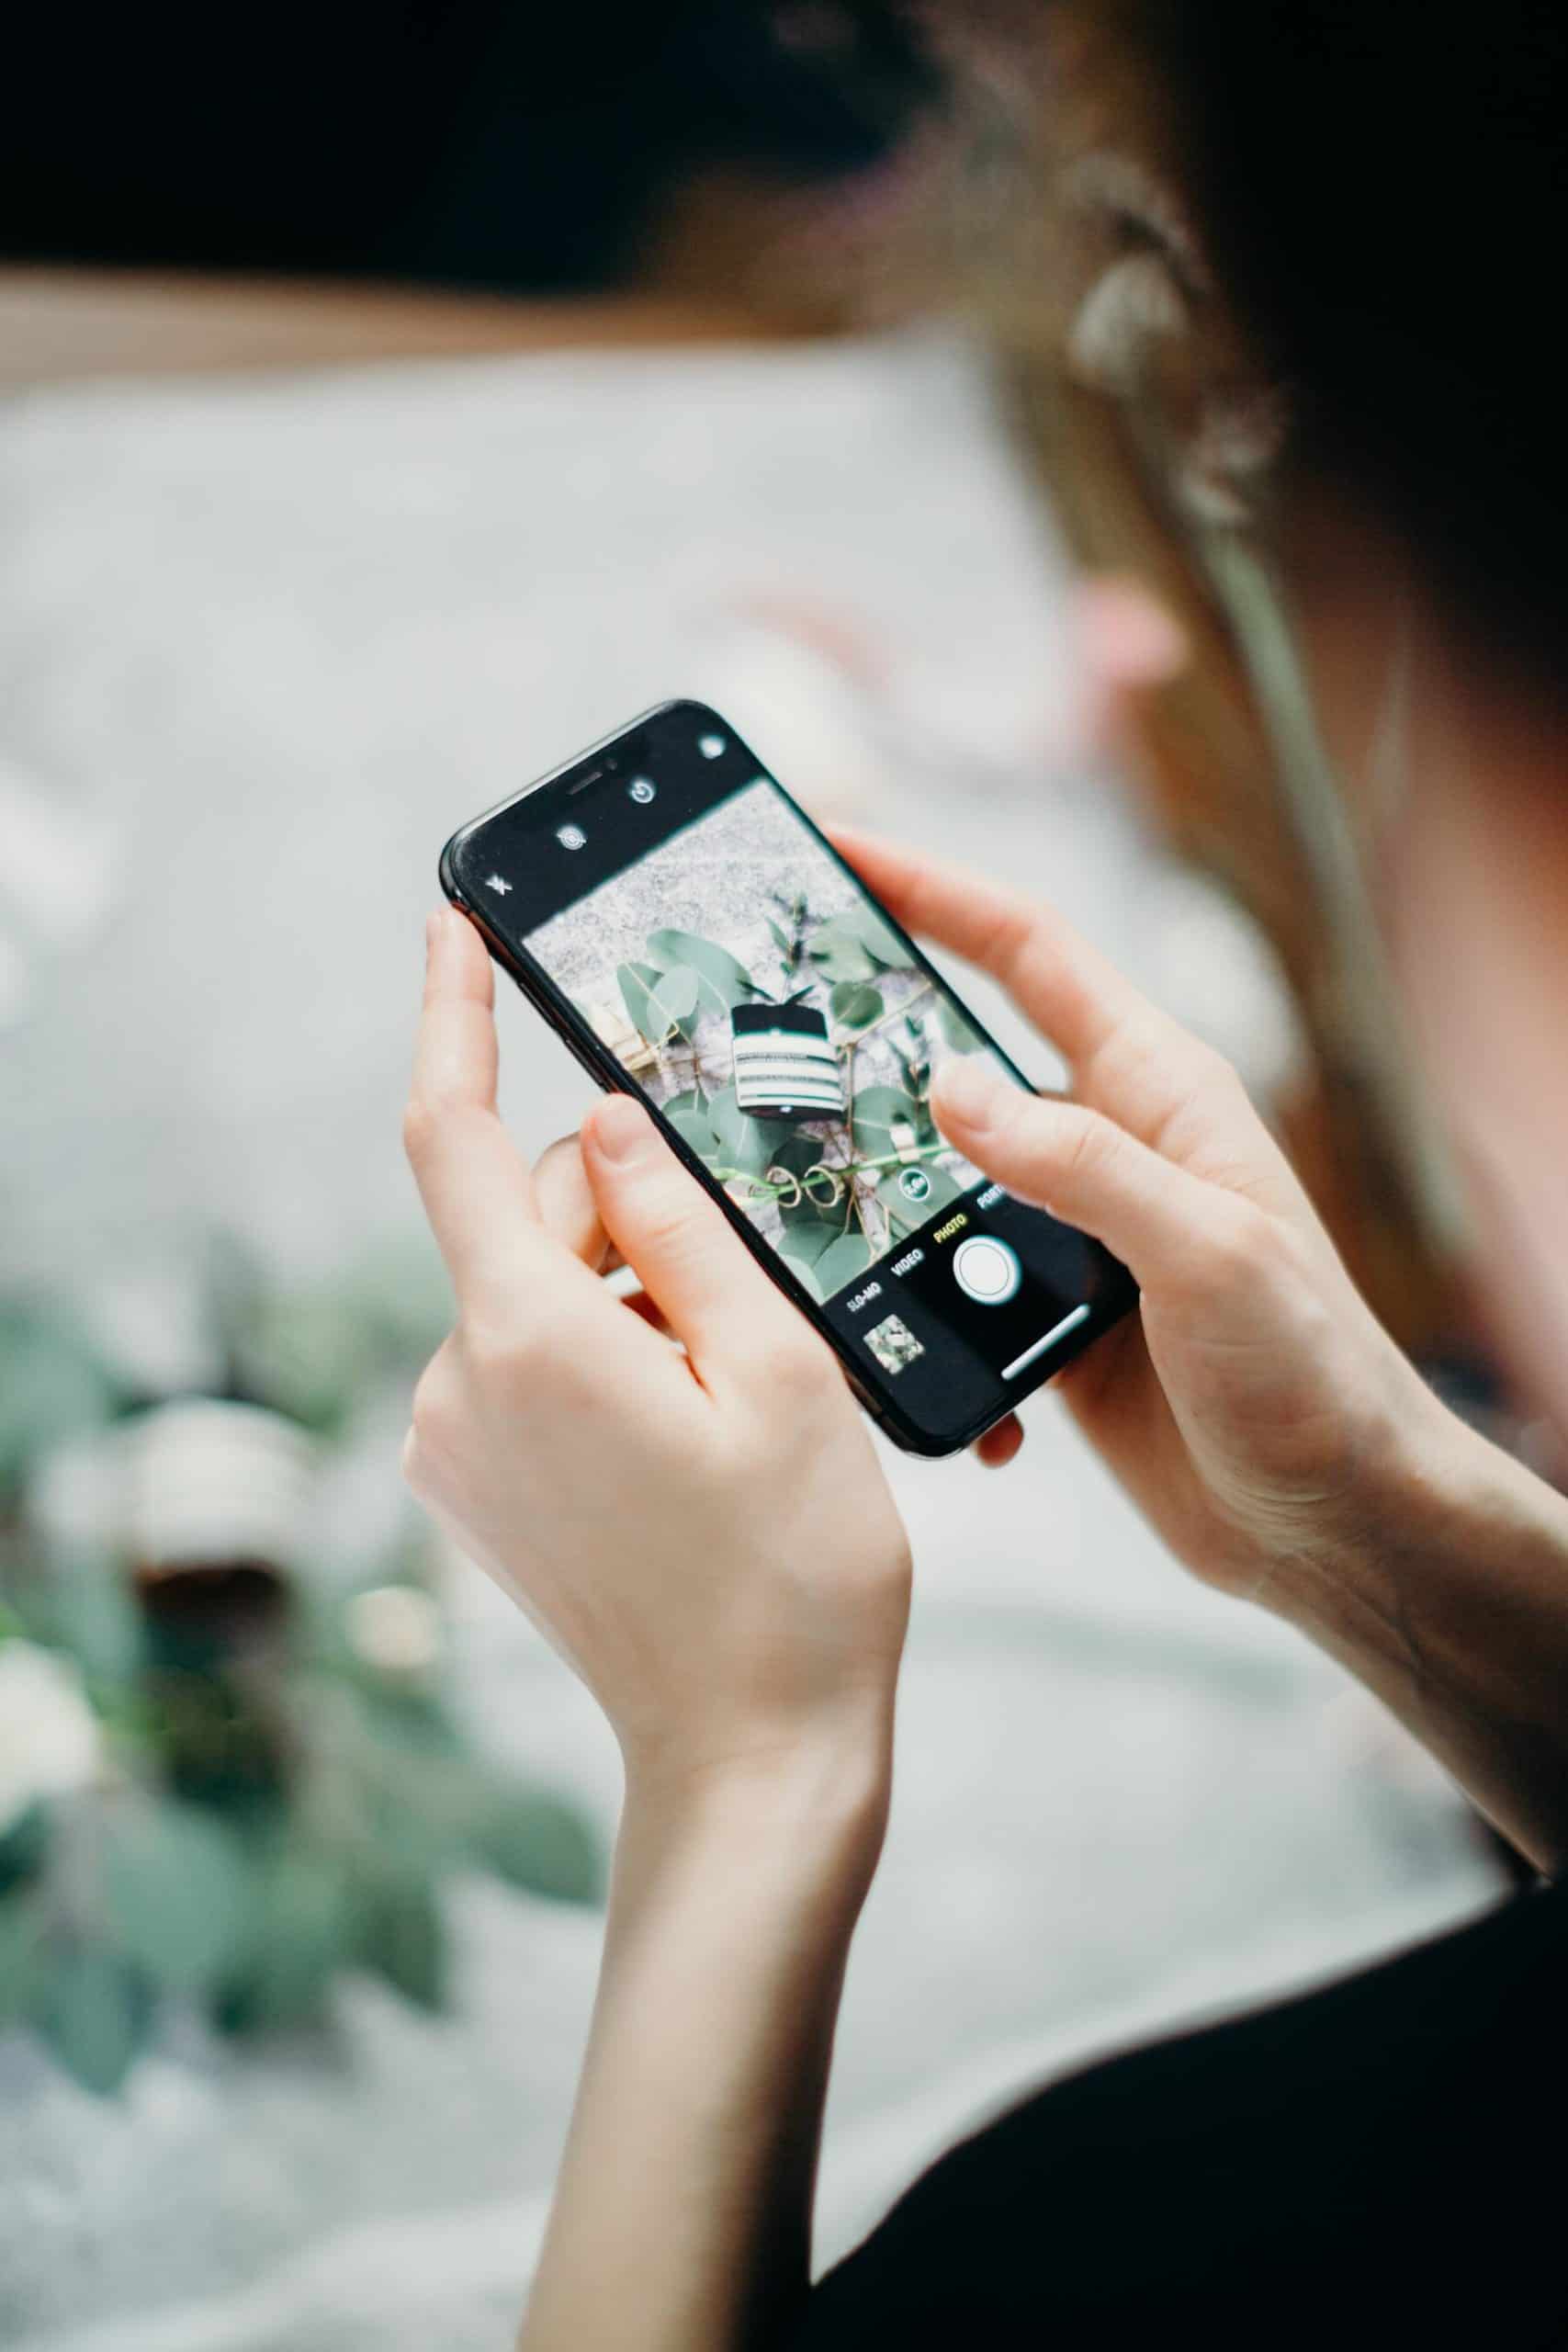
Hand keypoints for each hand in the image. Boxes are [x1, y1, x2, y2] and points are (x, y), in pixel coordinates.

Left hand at [401, 910, 910, 1794]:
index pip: (454, 1132)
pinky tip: (695, 1416)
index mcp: (529, 1337)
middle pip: (532, 1213)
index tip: (456, 924)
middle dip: (633, 1205)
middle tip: (751, 1286)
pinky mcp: (476, 1481)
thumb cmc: (794, 1571)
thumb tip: (615, 1117)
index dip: (451, 1014)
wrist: (753, 1753)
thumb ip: (686, 1222)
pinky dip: (610, 1343)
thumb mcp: (780, 1365)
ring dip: (635, 1287)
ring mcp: (456, 1441)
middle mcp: (460, 1382)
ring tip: (739, 1385)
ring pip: (539, 1284)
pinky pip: (532, 1355)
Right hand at [831, 828, 1449, 1606]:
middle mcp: (1111, 1145)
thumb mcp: (1205, 1251)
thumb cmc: (1312, 1375)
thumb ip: (1083, 1166)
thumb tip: (952, 1088)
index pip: (1030, 953)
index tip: (840, 851)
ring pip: (938, 1182)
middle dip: (869, 1044)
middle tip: (767, 1034)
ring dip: (881, 1208)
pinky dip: (920, 1330)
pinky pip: (949, 1293)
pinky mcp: (1050, 1317)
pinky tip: (922, 1377)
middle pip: (963, 1057)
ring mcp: (1074, 1234)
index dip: (933, 891)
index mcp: (1160, 1090)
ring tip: (809, 1223)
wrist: (1335, 1521)